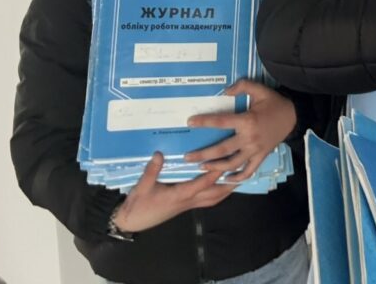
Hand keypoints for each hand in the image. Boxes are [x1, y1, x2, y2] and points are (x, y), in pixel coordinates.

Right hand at [111, 152, 234, 233]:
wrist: (132, 221)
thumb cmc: (138, 204)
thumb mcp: (142, 186)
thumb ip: (152, 171)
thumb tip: (159, 154)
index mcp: (179, 195)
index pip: (202, 184)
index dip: (214, 173)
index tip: (225, 161)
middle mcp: (188, 201)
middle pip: (214, 194)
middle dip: (229, 184)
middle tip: (243, 172)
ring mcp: (188, 205)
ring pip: (213, 199)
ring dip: (226, 189)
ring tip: (238, 178)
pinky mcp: (185, 206)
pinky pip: (207, 200)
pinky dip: (217, 192)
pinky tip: (221, 185)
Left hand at [184, 80, 296, 182]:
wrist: (293, 116)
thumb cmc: (274, 102)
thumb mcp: (260, 89)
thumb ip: (242, 86)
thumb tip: (224, 91)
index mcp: (247, 121)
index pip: (221, 122)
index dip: (205, 122)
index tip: (190, 122)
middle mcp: (249, 138)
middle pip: (222, 149)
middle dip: (203, 154)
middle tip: (187, 157)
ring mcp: (255, 150)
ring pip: (232, 164)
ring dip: (216, 167)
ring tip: (202, 167)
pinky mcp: (261, 157)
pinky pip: (248, 171)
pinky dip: (237, 178)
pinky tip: (226, 179)